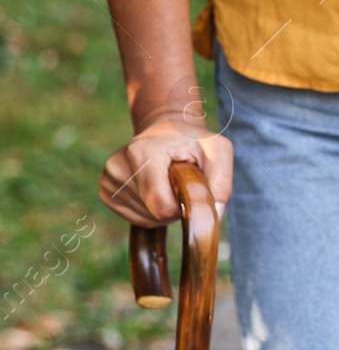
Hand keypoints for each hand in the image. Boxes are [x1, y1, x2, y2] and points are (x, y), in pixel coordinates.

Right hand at [99, 117, 232, 226]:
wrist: (165, 130)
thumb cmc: (194, 142)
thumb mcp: (218, 151)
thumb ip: (221, 183)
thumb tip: (214, 216)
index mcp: (142, 153)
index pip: (162, 206)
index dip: (184, 206)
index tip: (190, 187)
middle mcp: (117, 165)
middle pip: (155, 214)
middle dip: (176, 207)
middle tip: (180, 181)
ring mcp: (107, 179)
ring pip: (146, 219)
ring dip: (165, 209)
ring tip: (168, 182)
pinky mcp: (105, 192)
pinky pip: (136, 219)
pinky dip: (152, 211)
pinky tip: (156, 188)